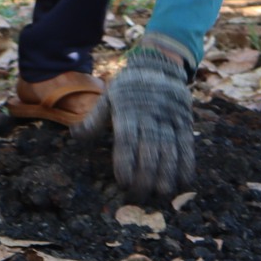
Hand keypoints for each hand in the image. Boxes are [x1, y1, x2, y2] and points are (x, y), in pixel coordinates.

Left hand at [77, 32, 195, 198]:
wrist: (160, 64)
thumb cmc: (128, 87)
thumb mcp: (109, 97)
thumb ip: (94, 119)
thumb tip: (74, 135)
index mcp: (128, 111)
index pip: (127, 139)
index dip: (126, 161)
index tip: (123, 181)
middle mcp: (150, 115)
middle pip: (149, 149)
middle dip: (145, 175)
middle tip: (139, 196)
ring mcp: (169, 118)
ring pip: (170, 149)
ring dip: (166, 173)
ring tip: (161, 193)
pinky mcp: (184, 121)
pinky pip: (186, 144)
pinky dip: (186, 163)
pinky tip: (183, 181)